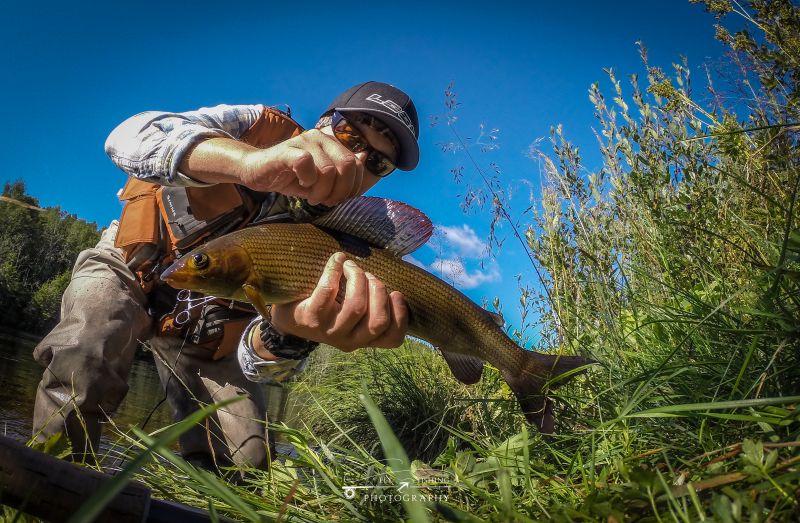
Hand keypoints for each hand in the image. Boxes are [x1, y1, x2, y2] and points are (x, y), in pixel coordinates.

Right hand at [242, 129, 364, 205]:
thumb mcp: (321, 177)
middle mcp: (320, 137)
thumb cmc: (291, 176)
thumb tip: (363, 157)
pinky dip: (307, 181)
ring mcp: (304, 141)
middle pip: (348, 165)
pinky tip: (301, 185)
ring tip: (311, 196)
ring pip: (328, 170)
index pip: (356, 164)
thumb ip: (342, 169)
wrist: (257, 171)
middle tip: (327, 201)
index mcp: (331, 143)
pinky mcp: (287, 150)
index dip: (352, 186)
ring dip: (322, 191)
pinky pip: (306, 164)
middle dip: (340, 190)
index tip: (339, 198)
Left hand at [270, 252, 408, 351]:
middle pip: (378, 321)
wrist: (288, 316)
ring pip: (356, 307)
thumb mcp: (351, 313)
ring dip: (358, 279)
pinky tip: (337, 260)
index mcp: (364, 339)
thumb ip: (371, 304)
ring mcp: (329, 331)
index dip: (400, 315)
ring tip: (351, 266)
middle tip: (368, 275)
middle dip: (379, 291)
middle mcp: (349, 340)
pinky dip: (335, 270)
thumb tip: (389, 276)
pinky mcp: (310, 318)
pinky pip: (328, 291)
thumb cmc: (327, 308)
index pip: (392, 339)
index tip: (396, 293)